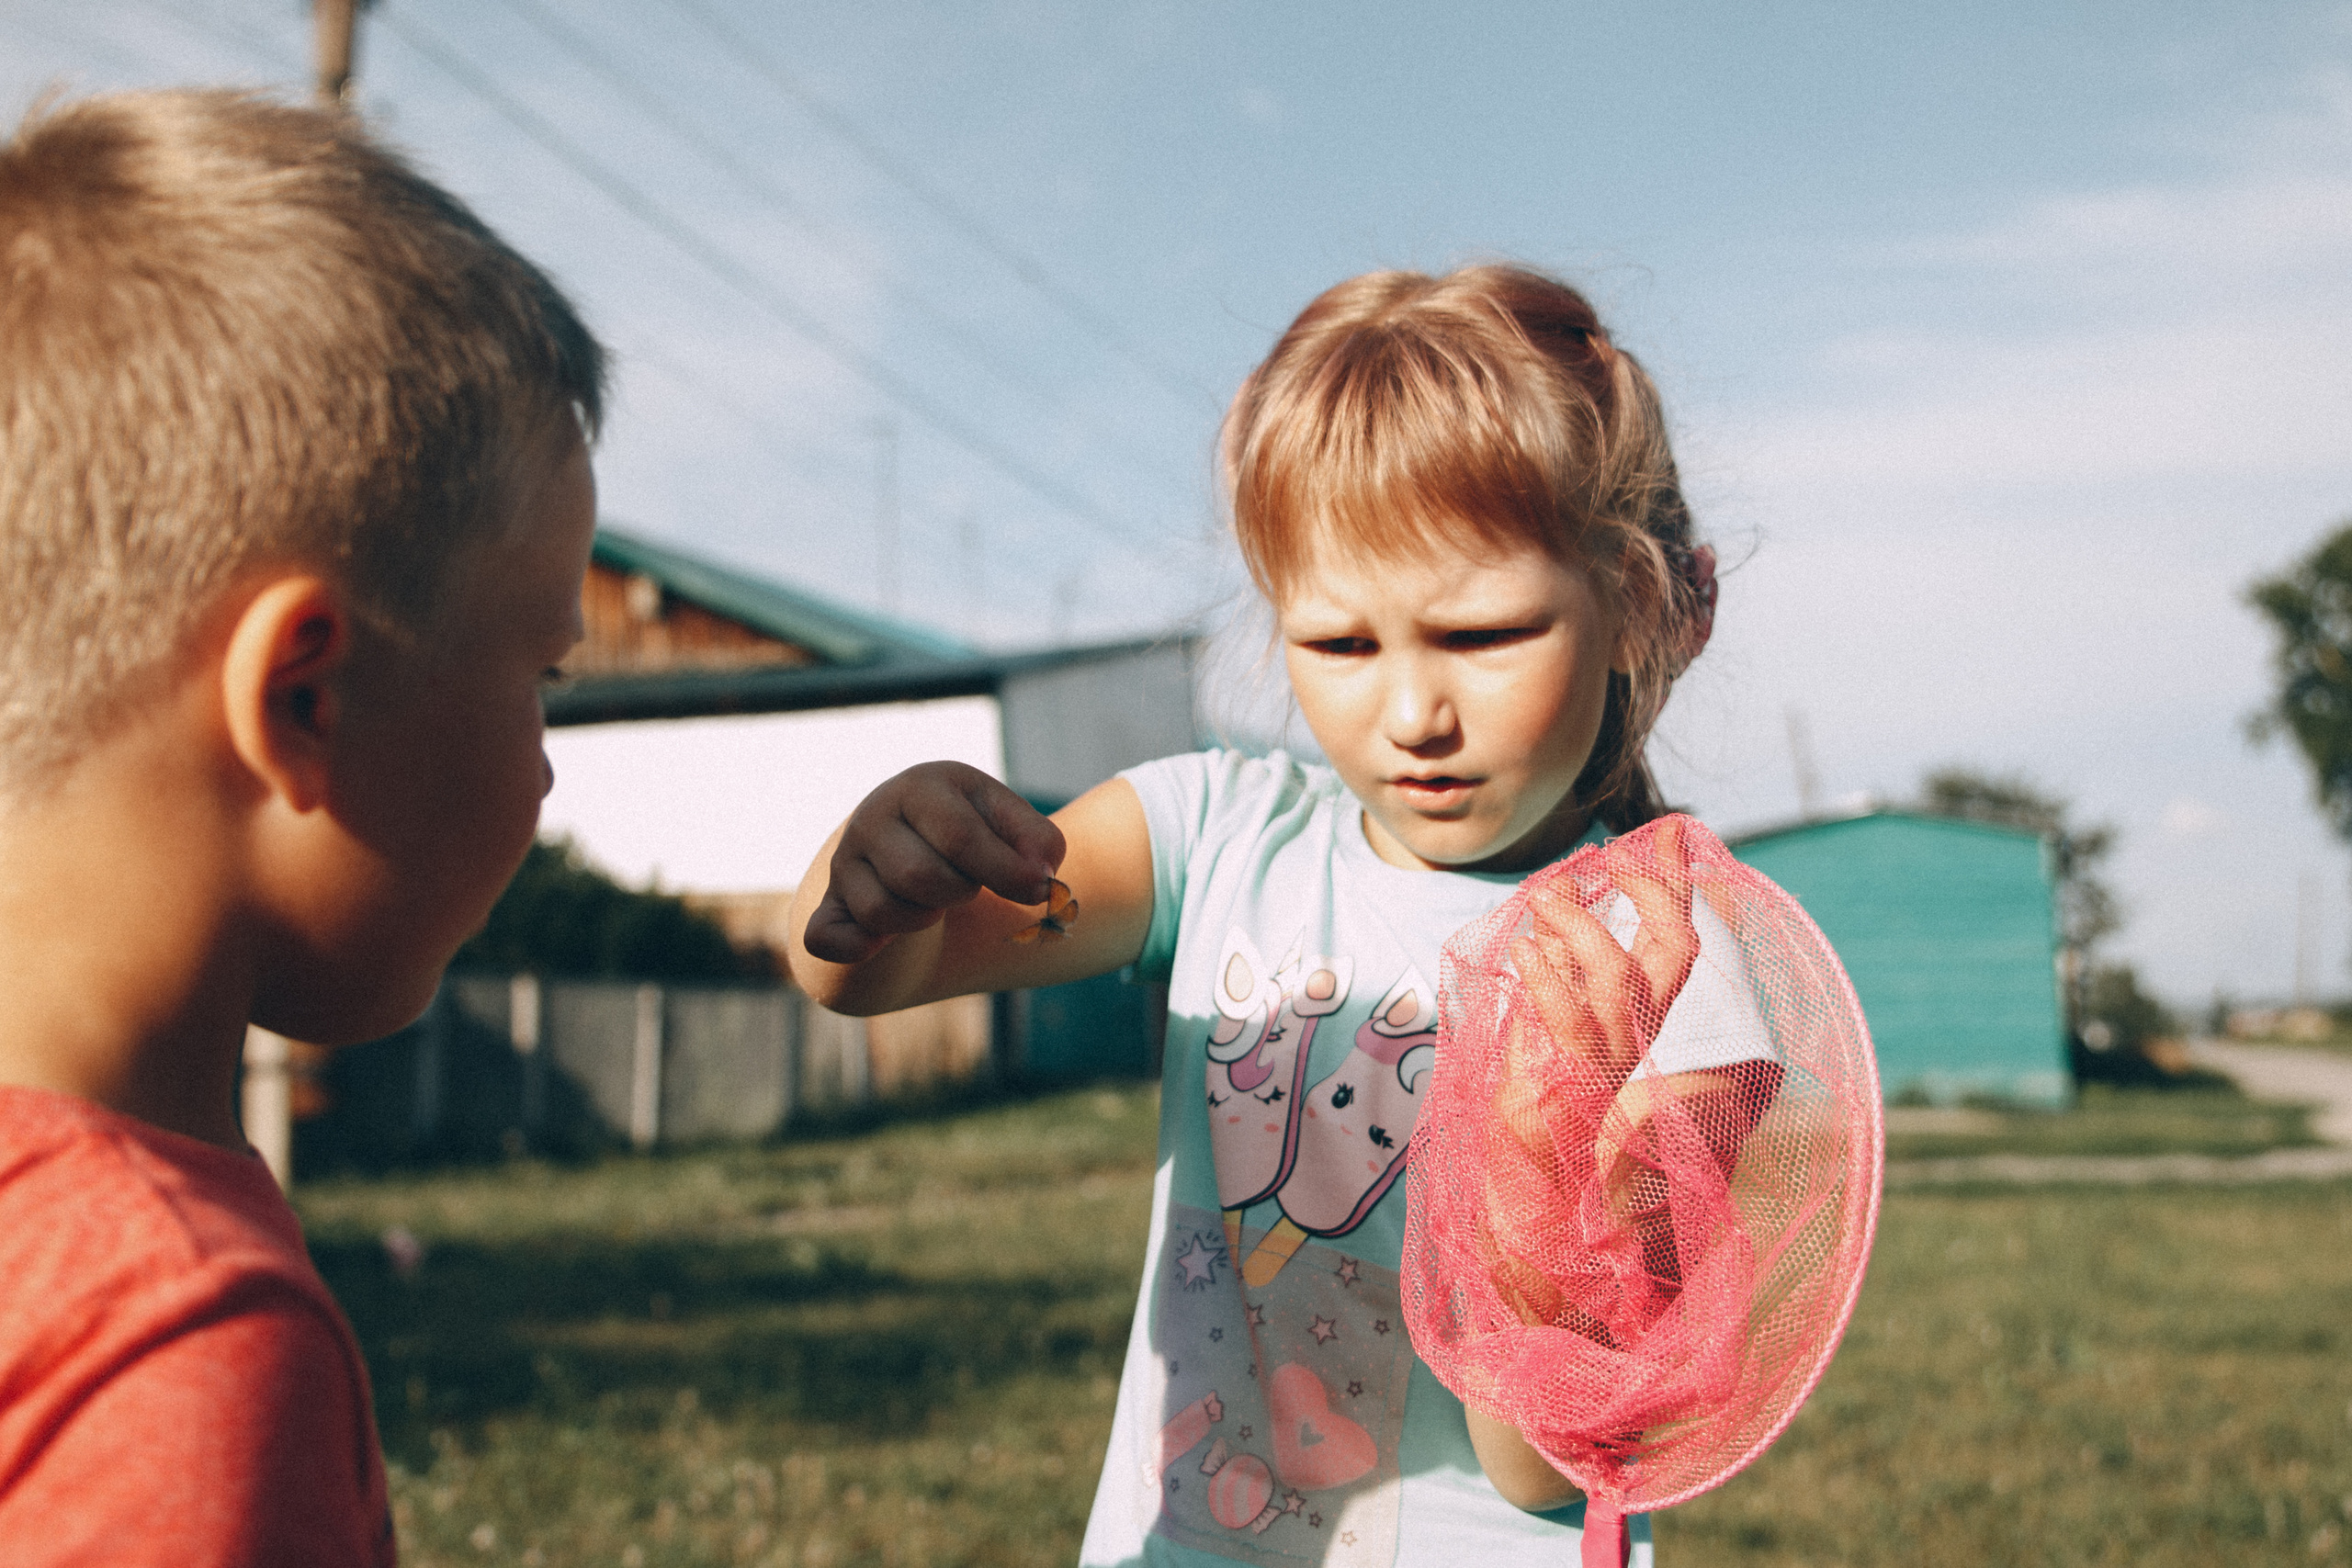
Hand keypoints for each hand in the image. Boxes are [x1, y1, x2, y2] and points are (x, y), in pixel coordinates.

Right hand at [801, 762, 1065, 965]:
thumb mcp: (1011, 825)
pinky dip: (856, 948)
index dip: (1005, 871)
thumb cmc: (973, 836)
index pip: (959, 836)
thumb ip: (1039, 841)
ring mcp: (844, 863)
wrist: (919, 851)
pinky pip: (827, 938)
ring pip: (882, 911)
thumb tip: (1040, 875)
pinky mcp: (830, 906)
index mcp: (921, 786)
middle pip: (919, 876)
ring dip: (924, 919)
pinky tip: (881, 944)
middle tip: (967, 884)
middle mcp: (873, 816)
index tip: (1037, 889)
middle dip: (959, 892)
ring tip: (935, 900)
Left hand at [1510, 816, 1698, 1090]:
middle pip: (1678, 949)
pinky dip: (1544, 974)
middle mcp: (1643, 1022)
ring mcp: (1614, 1048)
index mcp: (1648, 1001)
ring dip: (1580, 925)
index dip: (1677, 880)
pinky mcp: (1575, 1071)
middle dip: (1653, 892)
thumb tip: (1561, 882)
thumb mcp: (1561, 990)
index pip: (1679, 933)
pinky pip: (1567, 1016)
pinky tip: (1522, 948)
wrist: (1535, 1145)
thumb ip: (1565, 942)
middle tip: (1614, 855)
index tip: (1666, 829)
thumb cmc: (1548, 1065)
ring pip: (1618, 976)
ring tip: (1542, 895)